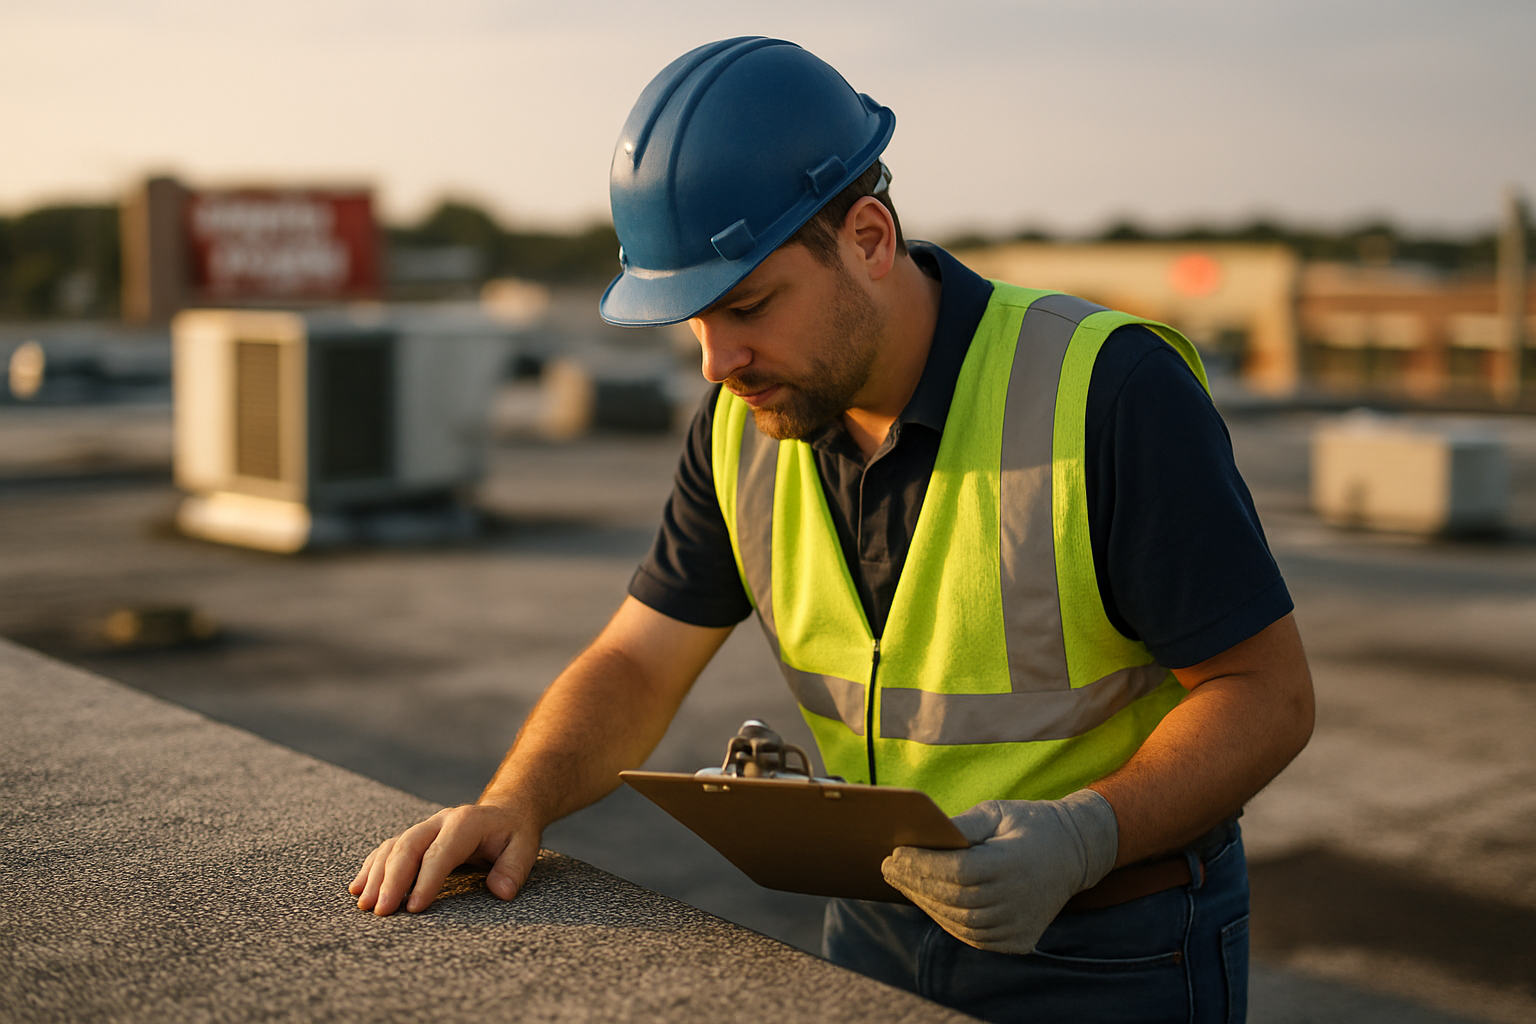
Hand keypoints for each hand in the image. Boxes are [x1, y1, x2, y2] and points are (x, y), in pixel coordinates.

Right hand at [348, 802, 540, 915]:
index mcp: (465, 823)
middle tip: (381, 911)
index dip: (426, 880)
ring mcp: (424, 828)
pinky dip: (371, 868)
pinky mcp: (415, 837)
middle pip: (408, 847)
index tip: (414, 908)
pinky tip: (358, 888)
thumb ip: (513, 868)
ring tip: (365, 905)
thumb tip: (501, 891)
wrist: (505, 812)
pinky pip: (388, 850)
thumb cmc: (513, 835)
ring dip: (376, 875)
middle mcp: (440, 822)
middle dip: (392, 880)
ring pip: (393, 847)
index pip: (440, 853)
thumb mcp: (525, 847)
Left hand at [880, 789, 1118, 953]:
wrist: (1074, 853)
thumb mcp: (998, 812)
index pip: (958, 871)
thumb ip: (962, 826)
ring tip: (904, 884)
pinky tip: (929, 902)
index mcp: (1013, 863)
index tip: (895, 853)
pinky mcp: (1019, 939)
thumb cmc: (1030, 824)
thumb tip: (921, 835)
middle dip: (915, 884)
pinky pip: (975, 936)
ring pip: (961, 922)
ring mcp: (1020, 924)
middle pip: (954, 899)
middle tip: (888, 869)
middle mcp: (1018, 899)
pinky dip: (948, 921)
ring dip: (927, 904)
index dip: (923, 865)